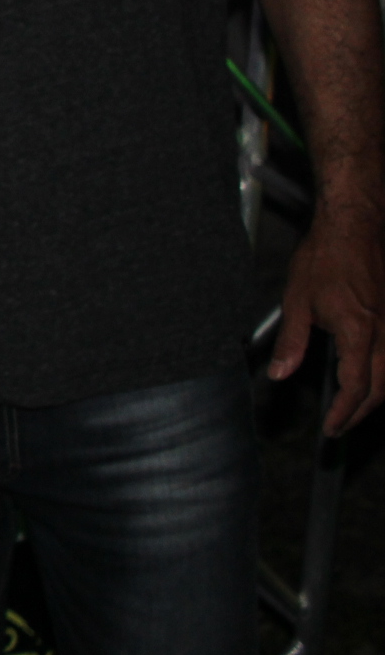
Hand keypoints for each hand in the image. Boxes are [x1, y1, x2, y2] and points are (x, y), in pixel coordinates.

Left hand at [271, 196, 384, 434]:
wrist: (356, 226)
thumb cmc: (325, 257)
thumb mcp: (297, 300)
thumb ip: (292, 341)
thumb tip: (280, 374)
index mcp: (359, 332)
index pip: (356, 387)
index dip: (344, 413)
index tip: (332, 428)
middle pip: (382, 388)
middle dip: (362, 412)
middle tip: (341, 425)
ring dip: (377, 395)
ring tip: (354, 406)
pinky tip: (371, 374)